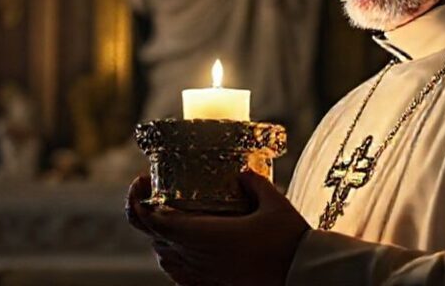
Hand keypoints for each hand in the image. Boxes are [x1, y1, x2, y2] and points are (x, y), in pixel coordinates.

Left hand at [126, 172, 310, 285]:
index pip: (158, 221)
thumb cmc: (290, 240)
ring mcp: (206, 274)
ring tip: (165, 220)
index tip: (141, 184)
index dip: (140, 203)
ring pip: (166, 259)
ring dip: (160, 238)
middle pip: (157, 239)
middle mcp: (200, 257)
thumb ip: (255, 182)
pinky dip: (172, 261)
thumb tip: (241, 171)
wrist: (303, 276)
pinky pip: (181, 276)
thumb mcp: (275, 202)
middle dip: (147, 216)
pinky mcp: (215, 285)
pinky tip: (179, 252)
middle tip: (151, 195)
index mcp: (207, 235)